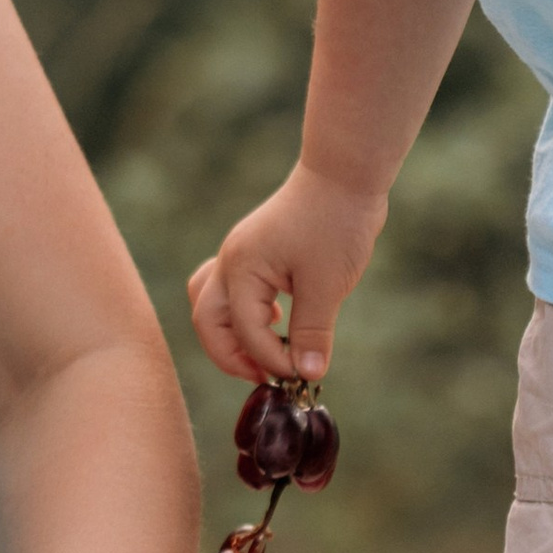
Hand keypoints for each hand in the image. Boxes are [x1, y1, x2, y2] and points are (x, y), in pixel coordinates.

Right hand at [188, 160, 382, 385]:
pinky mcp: (254, 253)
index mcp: (241, 269)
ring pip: (211, 303)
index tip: (302, 376)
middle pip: (208, 322)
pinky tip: (275, 321)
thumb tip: (307, 373)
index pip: (244, 332)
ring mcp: (239, 255)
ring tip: (261, 354)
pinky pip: (231, 290)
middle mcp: (230, 262)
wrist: (344, 175)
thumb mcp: (327, 284)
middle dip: (232, 356)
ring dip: (229, 335)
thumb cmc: (334, 222)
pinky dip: (242, 313)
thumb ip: (312, 332)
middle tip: (266, 377)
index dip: (271, 361)